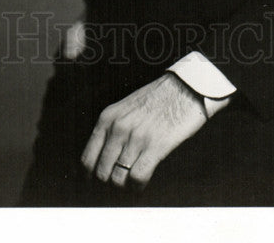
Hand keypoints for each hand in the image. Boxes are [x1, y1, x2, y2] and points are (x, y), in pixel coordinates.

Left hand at [82, 73, 206, 190]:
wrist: (185, 86)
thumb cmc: (158, 98)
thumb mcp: (126, 108)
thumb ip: (112, 129)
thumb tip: (103, 159)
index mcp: (107, 117)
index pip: (87, 159)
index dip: (91, 175)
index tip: (97, 182)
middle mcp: (118, 128)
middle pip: (102, 173)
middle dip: (110, 182)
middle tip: (121, 181)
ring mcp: (136, 137)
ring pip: (118, 179)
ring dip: (125, 186)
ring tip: (132, 182)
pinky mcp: (156, 145)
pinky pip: (137, 177)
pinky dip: (138, 186)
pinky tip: (142, 182)